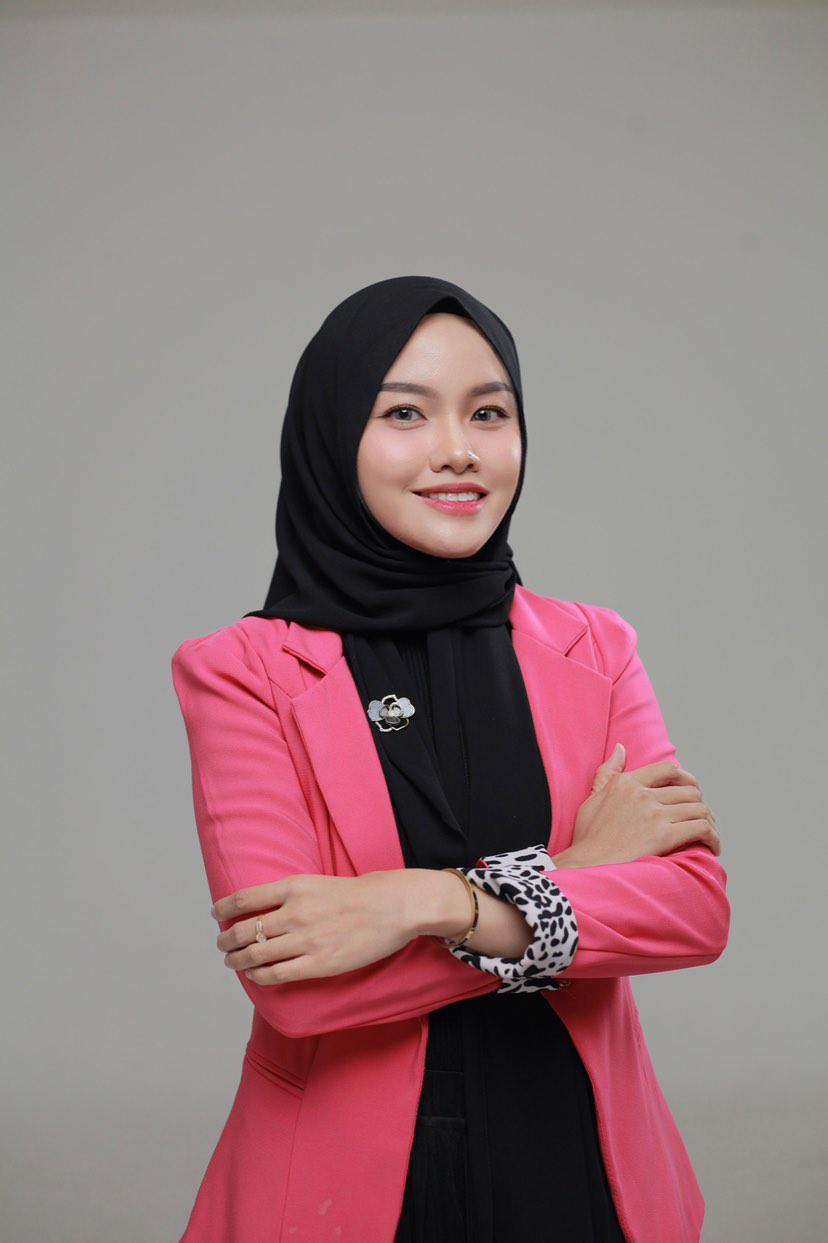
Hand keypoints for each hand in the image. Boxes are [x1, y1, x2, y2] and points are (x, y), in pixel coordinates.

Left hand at [211, 870, 419, 984]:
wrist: (391, 907)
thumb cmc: (358, 894)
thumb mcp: (317, 882)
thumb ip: (290, 894)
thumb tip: (263, 907)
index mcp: (293, 887)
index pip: (244, 898)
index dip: (223, 908)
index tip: (216, 914)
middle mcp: (294, 912)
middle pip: (244, 930)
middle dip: (226, 940)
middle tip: (222, 944)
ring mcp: (305, 939)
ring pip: (255, 955)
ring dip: (237, 960)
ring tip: (232, 961)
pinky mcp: (318, 964)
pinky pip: (276, 974)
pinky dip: (259, 976)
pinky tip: (255, 976)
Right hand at [559, 742, 720, 867]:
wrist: (585, 867)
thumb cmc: (587, 840)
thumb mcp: (591, 799)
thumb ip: (607, 773)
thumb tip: (620, 748)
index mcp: (625, 783)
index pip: (667, 770)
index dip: (686, 779)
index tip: (690, 792)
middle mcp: (641, 793)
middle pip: (688, 790)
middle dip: (700, 804)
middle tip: (704, 818)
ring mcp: (653, 813)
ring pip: (698, 808)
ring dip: (710, 821)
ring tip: (710, 834)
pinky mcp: (663, 834)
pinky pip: (701, 828)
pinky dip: (713, 836)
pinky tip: (713, 846)